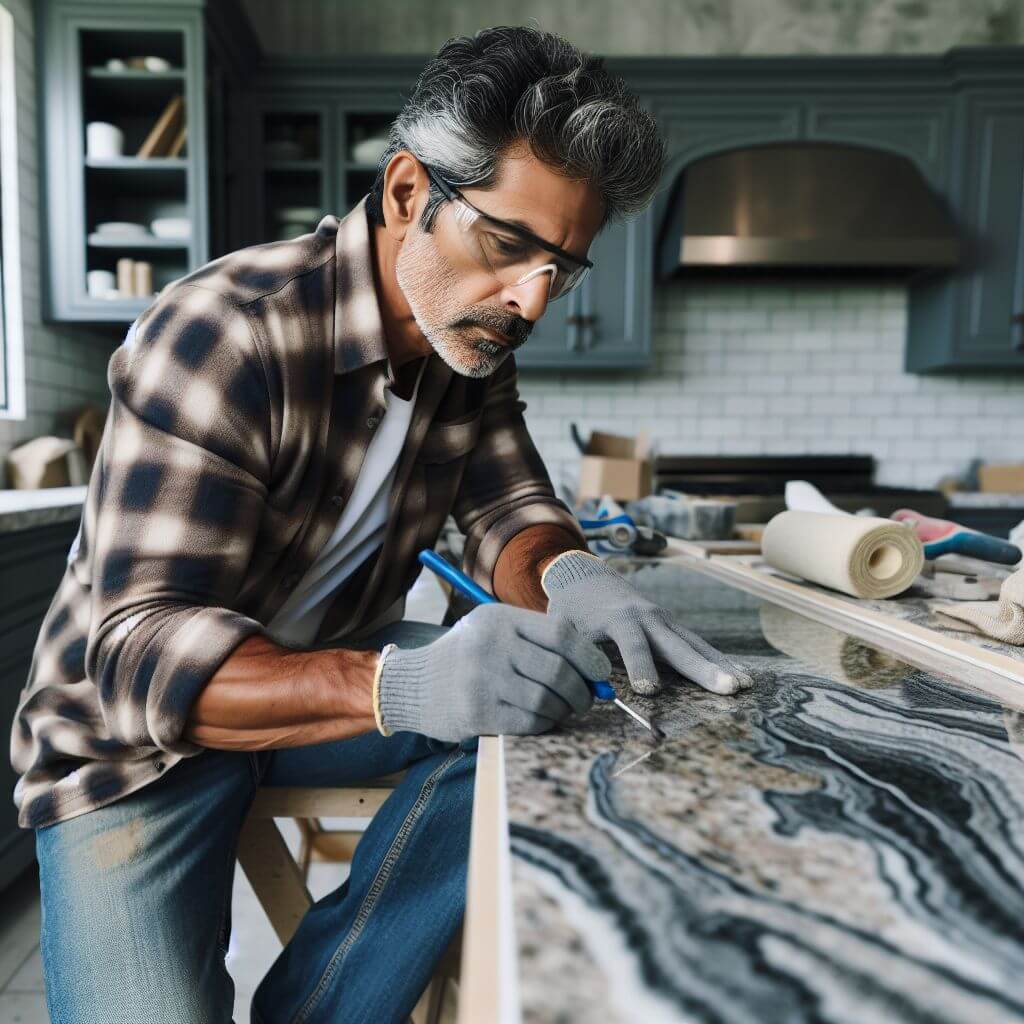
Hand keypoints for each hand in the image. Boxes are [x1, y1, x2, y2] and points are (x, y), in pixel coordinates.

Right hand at [376, 603, 608, 741]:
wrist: (413, 684)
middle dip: (582, 690)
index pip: (561, 633)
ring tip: (565, 710)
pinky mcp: (476, 712)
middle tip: (587, 699)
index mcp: (500, 618)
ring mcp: (482, 679)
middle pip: (558, 669)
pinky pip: (529, 721)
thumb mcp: (494, 630)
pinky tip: (543, 720)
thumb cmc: (467, 657)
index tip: (601, 673)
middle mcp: (490, 645)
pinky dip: (545, 723)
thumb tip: (595, 671)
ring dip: (565, 709)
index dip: (589, 655)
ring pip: (547, 699)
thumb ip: (538, 642)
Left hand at [541, 550, 753, 696]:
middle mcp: (646, 616)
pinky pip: (697, 643)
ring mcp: (663, 619)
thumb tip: (590, 690)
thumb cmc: (571, 608)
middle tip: (727, 688)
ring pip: (694, 643)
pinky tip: (740, 676)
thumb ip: (575, 656)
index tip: (649, 691)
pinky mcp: (671, 625)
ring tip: (744, 685)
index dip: (640, 666)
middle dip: (701, 668)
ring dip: (719, 665)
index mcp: (617, 617)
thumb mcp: (564, 629)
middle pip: (676, 644)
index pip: (631, 644)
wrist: (584, 575)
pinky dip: (718, 659)